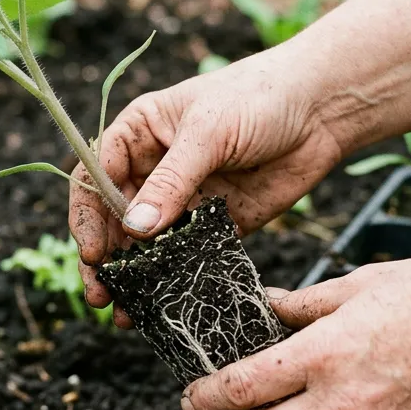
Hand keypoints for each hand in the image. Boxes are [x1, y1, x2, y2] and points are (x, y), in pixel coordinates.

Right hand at [68, 43, 341, 324]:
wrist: (322, 110)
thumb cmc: (259, 97)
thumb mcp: (209, 132)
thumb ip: (172, 181)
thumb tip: (135, 230)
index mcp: (139, 134)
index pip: (95, 176)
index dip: (88, 215)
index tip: (93, 252)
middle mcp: (155, 168)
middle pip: (114, 218)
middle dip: (105, 257)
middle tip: (101, 296)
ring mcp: (185, 198)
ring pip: (147, 244)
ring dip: (134, 277)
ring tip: (127, 312)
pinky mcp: (216, 224)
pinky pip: (186, 255)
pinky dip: (173, 279)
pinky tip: (165, 302)